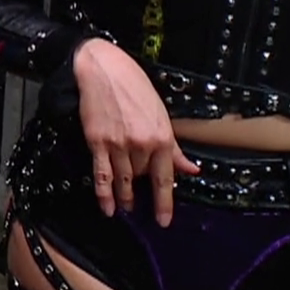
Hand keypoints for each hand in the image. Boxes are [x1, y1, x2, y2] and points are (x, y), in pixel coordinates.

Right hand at [74, 38, 199, 225]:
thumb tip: (191, 170)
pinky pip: (101, 174)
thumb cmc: (134, 86)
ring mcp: (118, 144)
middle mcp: (142, 144)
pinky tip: (106, 206)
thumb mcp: (161, 114)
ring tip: (125, 207)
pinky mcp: (97, 142)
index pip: (165, 178)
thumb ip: (174, 147)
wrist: (104, 69)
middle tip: (138, 203)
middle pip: (141, 177)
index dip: (164, 202)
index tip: (163, 221)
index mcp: (162, 137)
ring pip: (122, 180)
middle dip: (139, 188)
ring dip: (124, 196)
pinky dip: (103, 193)